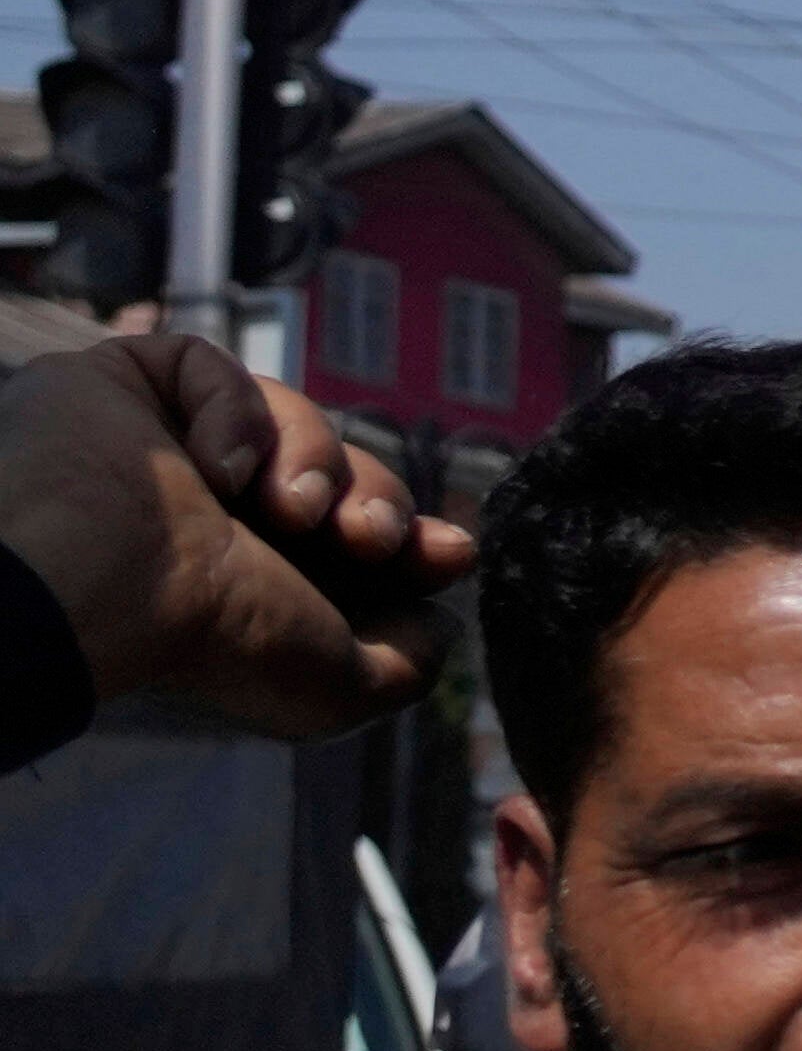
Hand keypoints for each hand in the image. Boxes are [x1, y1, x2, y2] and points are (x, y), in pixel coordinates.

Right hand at [0, 331, 460, 736]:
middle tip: (364, 537)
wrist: (102, 579)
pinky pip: (210, 365)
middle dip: (375, 502)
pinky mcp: (125, 385)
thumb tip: (436, 627)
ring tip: (290, 508)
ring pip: (289, 416)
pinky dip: (234, 411)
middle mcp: (209, 513)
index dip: (413, 539)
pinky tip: (213, 468)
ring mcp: (166, 446)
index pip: (353, 538)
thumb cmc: (206, 637)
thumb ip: (402, 664)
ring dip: (313, 459)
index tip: (449, 553)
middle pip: (339, 473)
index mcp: (250, 579)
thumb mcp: (333, 685)